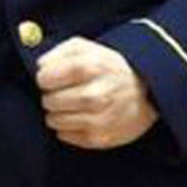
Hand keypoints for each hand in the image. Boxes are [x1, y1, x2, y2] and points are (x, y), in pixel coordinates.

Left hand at [35, 36, 157, 149]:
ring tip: (69, 105)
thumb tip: (40, 66)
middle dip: (50, 96)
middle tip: (61, 92)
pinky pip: (66, 136)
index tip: (51, 78)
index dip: (44, 78)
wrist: (147, 90)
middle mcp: (94, 95)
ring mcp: (98, 120)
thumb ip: (58, 52)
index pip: (45, 78)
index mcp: (89, 68)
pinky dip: (66, 127)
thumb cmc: (110, 66)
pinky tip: (78, 116)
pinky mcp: (101, 138)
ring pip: (54, 121)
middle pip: (49, 101)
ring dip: (57, 113)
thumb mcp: (85, 47)